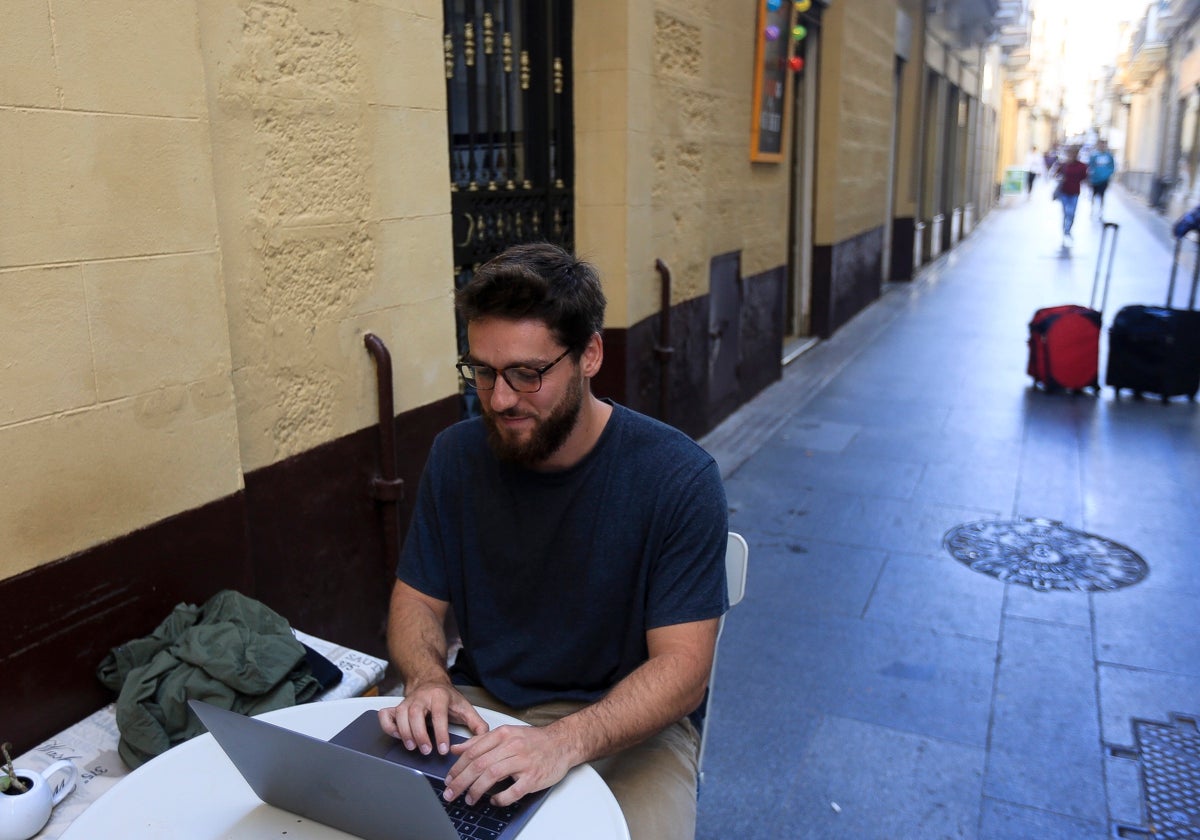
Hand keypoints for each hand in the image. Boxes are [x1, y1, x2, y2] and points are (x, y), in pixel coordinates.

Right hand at [378, 683, 488, 756]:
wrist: (430, 682)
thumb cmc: (447, 699)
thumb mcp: (464, 707)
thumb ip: (476, 723)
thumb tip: (484, 739)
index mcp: (440, 696)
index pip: (439, 714)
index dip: (441, 732)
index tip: (443, 749)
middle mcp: (421, 697)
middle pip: (415, 714)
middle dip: (420, 734)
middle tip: (426, 751)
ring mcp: (407, 702)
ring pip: (400, 715)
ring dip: (404, 733)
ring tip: (412, 747)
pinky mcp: (396, 707)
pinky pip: (386, 715)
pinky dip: (388, 727)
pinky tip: (397, 736)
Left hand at [443, 724, 574, 807]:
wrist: (562, 743)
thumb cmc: (533, 740)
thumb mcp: (506, 734)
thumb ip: (480, 741)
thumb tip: (456, 748)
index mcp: (503, 734)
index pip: (473, 751)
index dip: (457, 767)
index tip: (448, 779)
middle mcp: (512, 746)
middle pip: (479, 764)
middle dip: (461, 781)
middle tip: (450, 793)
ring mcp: (524, 762)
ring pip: (492, 776)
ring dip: (476, 790)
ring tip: (469, 799)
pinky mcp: (533, 777)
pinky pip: (513, 791)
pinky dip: (500, 798)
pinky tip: (494, 801)